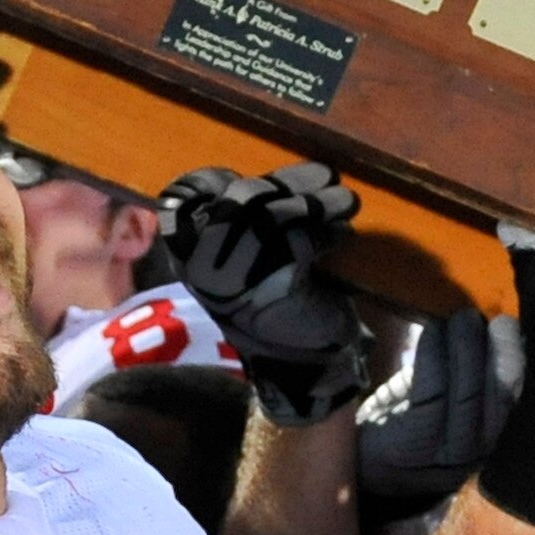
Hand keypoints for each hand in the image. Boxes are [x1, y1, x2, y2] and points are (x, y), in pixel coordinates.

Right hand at [158, 163, 372, 424]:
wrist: (303, 362)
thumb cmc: (274, 300)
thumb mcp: (246, 258)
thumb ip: (242, 219)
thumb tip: (269, 172)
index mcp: (187, 254)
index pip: (187, 197)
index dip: (216, 179)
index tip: (257, 177)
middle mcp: (202, 265)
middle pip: (240, 198)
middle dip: (288, 182)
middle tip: (327, 176)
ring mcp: (236, 277)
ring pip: (275, 215)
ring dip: (318, 201)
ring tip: (347, 201)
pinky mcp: (275, 286)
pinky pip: (302, 240)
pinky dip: (328, 232)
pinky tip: (341, 234)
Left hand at [357, 308, 517, 504]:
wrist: (362, 467)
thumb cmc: (406, 422)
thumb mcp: (444, 400)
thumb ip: (468, 374)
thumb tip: (492, 328)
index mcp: (489, 438)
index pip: (513, 399)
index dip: (515, 361)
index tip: (510, 327)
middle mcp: (478, 452)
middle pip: (498, 397)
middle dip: (497, 351)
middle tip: (486, 317)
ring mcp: (448, 454)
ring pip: (467, 394)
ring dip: (465, 349)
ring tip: (459, 320)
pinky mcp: (414, 446)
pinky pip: (432, 394)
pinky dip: (435, 358)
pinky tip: (432, 334)